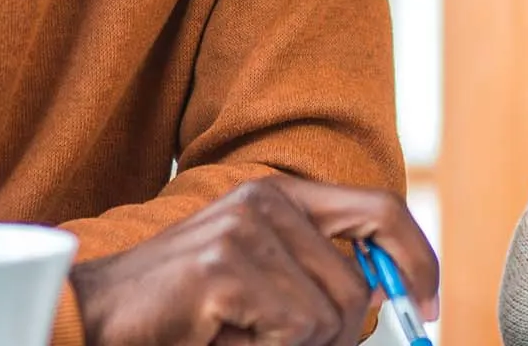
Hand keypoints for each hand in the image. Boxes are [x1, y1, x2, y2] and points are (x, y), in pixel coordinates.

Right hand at [68, 176, 439, 345]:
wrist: (97, 318)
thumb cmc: (181, 313)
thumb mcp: (259, 285)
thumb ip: (315, 277)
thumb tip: (384, 296)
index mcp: (279, 196)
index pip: (382, 210)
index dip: (418, 260)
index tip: (429, 307)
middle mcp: (267, 200)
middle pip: (357, 287)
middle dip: (335, 339)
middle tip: (274, 345)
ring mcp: (247, 229)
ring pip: (330, 317)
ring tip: (237, 337)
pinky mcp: (228, 267)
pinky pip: (295, 331)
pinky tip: (222, 338)